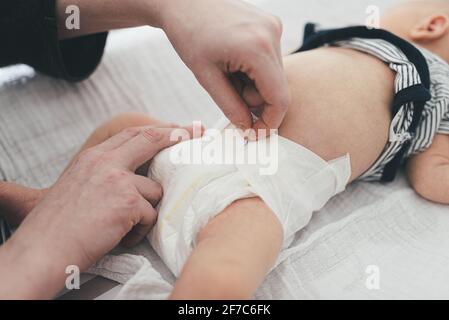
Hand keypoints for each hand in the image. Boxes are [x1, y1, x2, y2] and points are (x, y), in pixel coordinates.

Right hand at [0, 124, 194, 298]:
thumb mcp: (79, 185)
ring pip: (154, 191)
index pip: (132, 134)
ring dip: (145, 211)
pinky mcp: (127, 202)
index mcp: (93, 157)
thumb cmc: (60, 225)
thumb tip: (138, 177)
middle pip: (150, 138)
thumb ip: (106, 174)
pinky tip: (118, 236)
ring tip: (121, 227)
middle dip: (178, 133)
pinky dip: (139, 231)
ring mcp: (118, 180)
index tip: (178, 127)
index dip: (158, 129)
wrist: (45, 248)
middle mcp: (106, 162)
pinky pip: (150, 216)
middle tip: (199, 132)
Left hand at [159, 0, 290, 135]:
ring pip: (274, 75)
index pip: (279, 98)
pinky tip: (234, 61)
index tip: (256, 132)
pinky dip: (255, 69)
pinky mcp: (271, 23)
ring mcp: (274, 26)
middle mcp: (272, 34)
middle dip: (256, 100)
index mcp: (258, 48)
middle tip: (229, 92)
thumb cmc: (188, 34)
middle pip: (278, 88)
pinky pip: (270, 59)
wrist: (183, 0)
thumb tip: (249, 128)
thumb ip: (231, 106)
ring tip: (228, 72)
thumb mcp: (206, 77)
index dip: (269, 121)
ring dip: (254, 85)